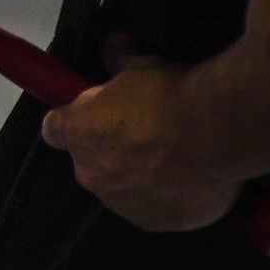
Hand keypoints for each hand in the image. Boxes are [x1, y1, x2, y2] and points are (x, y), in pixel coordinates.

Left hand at [39, 38, 241, 231]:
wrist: (214, 133)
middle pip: (93, 163)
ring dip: (141, 176)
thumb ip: (123, 61)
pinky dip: (169, 198)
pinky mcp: (153, 222)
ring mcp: (121, 203)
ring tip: (176, 156)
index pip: (55, 130)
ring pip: (124, 190)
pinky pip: (155, 210)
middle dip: (114, 150)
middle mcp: (92, 173)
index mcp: (79, 132)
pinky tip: (191, 178)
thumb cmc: (171, 98)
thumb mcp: (143, 66)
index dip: (70, 123)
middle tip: (148, 132)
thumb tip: (115, 46)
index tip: (88, 117)